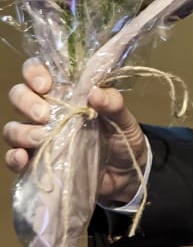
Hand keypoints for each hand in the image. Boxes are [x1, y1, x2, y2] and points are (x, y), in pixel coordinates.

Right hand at [5, 58, 148, 205]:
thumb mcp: (124, 118)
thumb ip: (113, 103)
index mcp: (66, 92)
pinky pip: (13, 157)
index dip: (34, 72)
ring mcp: (38, 137)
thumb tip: (94, 92)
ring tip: (41, 138)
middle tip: (44, 114)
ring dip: (21, 131)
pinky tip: (23, 158)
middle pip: (19, 96)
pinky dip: (14, 157)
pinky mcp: (37, 162)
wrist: (126, 175)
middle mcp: (47, 111)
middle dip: (26, 102)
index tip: (45, 85)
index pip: (38, 71)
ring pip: (13, 127)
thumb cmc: (122, 138)